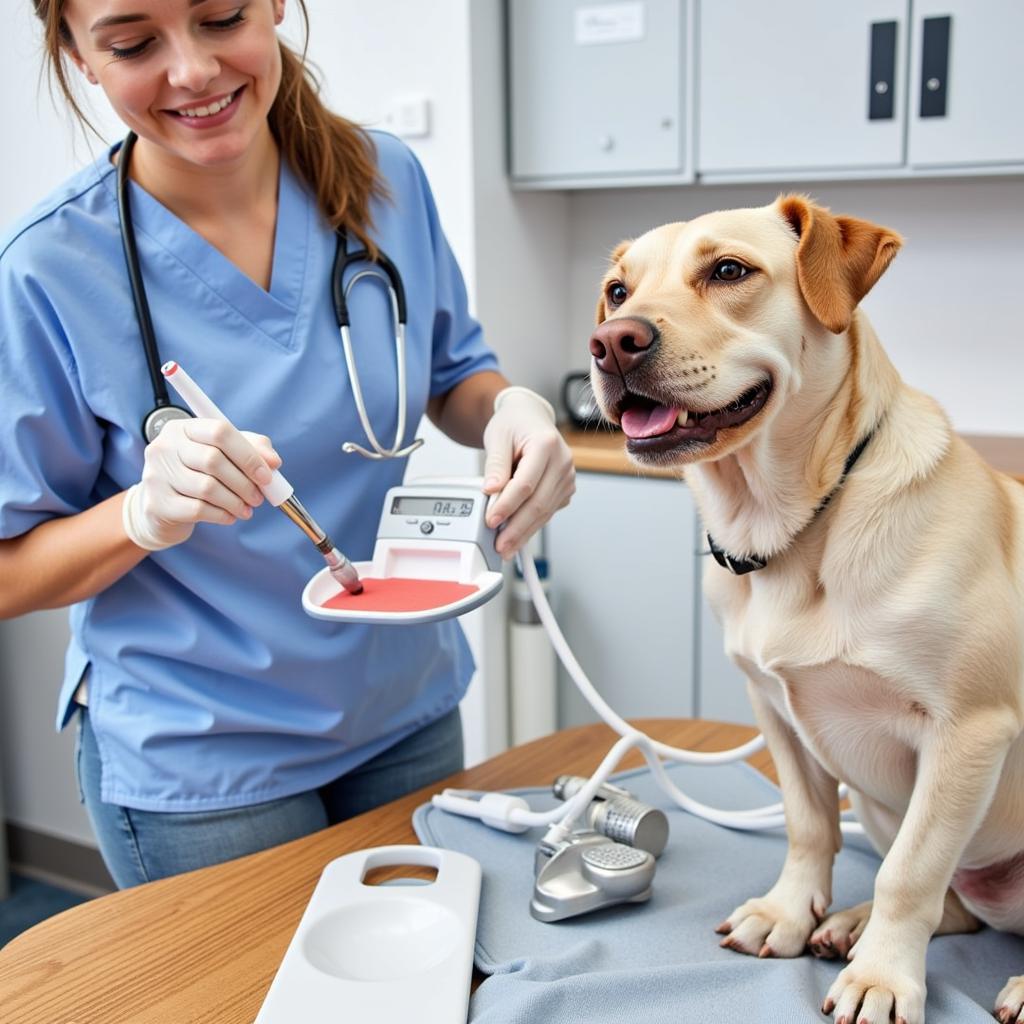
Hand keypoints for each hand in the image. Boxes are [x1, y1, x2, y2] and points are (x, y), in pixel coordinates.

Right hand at [122, 419, 281, 550]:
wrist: (163, 505)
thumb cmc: (199, 473)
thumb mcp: (224, 453)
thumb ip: (252, 449)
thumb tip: (273, 462)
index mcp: (183, 428)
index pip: (219, 431)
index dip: (248, 455)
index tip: (266, 475)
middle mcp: (164, 447)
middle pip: (213, 461)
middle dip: (244, 483)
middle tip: (259, 497)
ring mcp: (157, 475)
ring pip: (207, 488)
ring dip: (236, 502)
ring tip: (247, 509)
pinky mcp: (158, 503)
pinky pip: (198, 510)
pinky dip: (222, 515)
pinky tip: (230, 516)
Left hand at [482, 386, 574, 558]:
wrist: (530, 418)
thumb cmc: (514, 425)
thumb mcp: (497, 437)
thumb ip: (495, 465)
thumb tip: (492, 491)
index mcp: (546, 444)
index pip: (525, 484)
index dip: (507, 506)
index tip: (491, 520)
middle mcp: (562, 462)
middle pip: (538, 503)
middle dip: (517, 528)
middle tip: (500, 545)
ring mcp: (567, 477)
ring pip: (545, 512)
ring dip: (525, 533)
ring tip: (506, 547)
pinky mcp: (565, 489)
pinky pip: (548, 512)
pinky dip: (532, 526)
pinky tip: (518, 536)